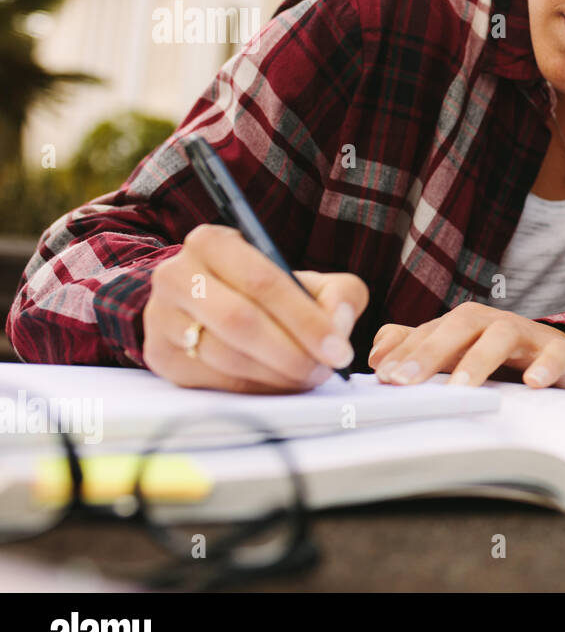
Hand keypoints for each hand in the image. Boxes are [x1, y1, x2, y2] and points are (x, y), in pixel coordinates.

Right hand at [142, 224, 369, 392]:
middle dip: (292, 352)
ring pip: (225, 355)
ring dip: (276, 374)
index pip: (262, 281)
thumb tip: (338, 324)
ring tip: (308, 376)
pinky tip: (279, 384)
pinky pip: (213, 381)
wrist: (210, 306)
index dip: (305, 319)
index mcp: (212, 242)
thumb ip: (339, 294)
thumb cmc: (268, 293)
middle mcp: (176, 274)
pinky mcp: (159, 356)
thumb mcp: (309, 280)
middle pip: (239, 320)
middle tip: (325, 369)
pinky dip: (255, 388)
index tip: (338, 349)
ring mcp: (161, 317)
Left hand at [369, 302, 564, 390]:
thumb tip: (376, 353)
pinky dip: (545, 366)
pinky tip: (533, 383)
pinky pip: (556, 353)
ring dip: (480, 359)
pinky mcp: (561, 351)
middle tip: (406, 381)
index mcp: (467, 325)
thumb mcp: (458, 354)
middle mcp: (494, 323)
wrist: (562, 359)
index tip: (383, 376)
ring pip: (503, 334)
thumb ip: (417, 349)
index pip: (431, 330)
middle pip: (462, 324)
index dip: (406, 351)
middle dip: (431, 351)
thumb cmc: (503, 358)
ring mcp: (529, 335)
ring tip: (461, 387)